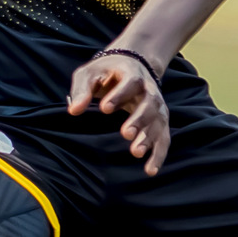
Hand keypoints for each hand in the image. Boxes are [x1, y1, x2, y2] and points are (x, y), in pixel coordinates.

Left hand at [67, 50, 168, 173]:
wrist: (131, 66)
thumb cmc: (105, 72)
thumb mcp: (89, 74)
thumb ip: (82, 90)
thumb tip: (74, 110)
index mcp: (132, 74)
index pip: (130, 83)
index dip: (119, 95)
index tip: (104, 108)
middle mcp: (150, 90)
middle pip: (150, 104)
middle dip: (139, 119)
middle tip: (126, 133)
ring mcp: (157, 106)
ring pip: (158, 122)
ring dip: (149, 138)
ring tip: (136, 152)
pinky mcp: (159, 121)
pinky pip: (163, 139)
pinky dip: (159, 154)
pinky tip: (150, 170)